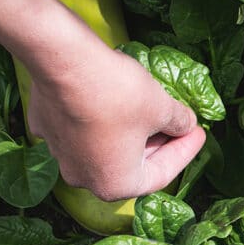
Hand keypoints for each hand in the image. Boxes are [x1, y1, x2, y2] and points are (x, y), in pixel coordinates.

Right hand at [25, 41, 204, 201]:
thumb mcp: (161, 108)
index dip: (185, 151)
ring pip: (105, 147)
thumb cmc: (117, 94)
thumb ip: (179, 122)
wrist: (65, 60)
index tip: (199, 134)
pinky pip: (80, 128)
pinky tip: (114, 101)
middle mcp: (83, 178)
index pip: (162, 174)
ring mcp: (60, 153)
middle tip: (179, 125)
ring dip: (130, 133)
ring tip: (152, 112)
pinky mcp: (45, 126)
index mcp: (115, 184)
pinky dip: (100, 119)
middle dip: (159, 143)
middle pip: (131, 164)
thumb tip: (185, 124)